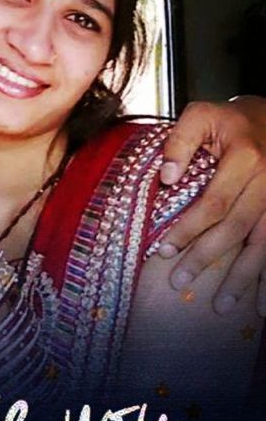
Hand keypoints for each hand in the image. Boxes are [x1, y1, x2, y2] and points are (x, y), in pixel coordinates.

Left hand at [158, 97, 265, 314]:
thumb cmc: (233, 119)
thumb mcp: (203, 114)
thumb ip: (180, 141)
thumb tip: (166, 177)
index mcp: (246, 157)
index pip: (214, 202)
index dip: (189, 228)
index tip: (164, 251)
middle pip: (237, 227)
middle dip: (207, 257)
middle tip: (180, 280)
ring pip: (263, 243)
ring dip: (244, 278)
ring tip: (222, 306)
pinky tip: (263, 306)